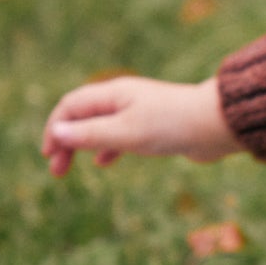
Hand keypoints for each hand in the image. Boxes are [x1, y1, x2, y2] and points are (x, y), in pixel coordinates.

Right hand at [41, 76, 240, 176]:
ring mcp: (139, 112)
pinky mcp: (154, 126)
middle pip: (82, 116)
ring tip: (69, 168)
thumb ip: (90, 134)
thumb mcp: (126, 133)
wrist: (217, 126)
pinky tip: (103, 162)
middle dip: (65, 141)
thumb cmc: (172, 125)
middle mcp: (123, 99)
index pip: (71, 106)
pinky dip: (107, 147)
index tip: (48, 155)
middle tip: (55, 170)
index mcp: (113, 94)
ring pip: (100, 127)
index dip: (54, 128)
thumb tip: (56, 132)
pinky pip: (120, 135)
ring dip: (82, 146)